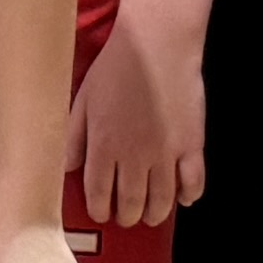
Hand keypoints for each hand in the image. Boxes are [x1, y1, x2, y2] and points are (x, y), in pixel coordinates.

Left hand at [70, 23, 206, 230]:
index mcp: (104, 146)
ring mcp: (167, 153)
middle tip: (125, 218)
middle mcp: (135, 156)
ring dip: (155, 213)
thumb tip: (67, 168)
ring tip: (150, 215)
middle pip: (132, 202)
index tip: (100, 213)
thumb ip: (73, 138)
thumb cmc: (116, 69)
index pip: (99, 193)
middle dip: (127, 216)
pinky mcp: (192, 144)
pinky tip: (184, 199)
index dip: (99, 209)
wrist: (157, 45)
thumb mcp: (82, 101)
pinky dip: (190, 195)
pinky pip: (194, 181)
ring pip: (162, 199)